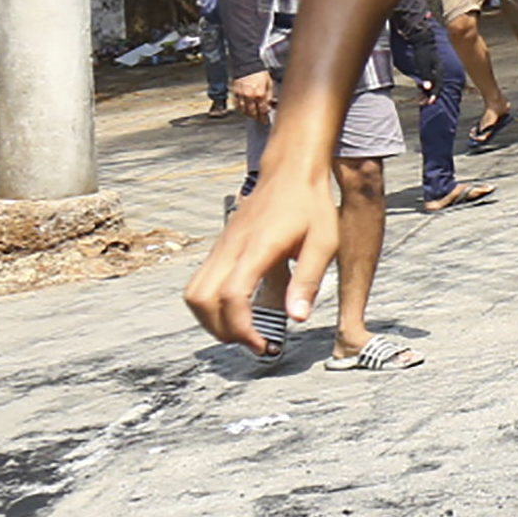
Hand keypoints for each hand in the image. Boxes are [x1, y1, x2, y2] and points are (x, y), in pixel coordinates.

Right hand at [184, 163, 343, 353]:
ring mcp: (220, 247)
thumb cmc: (310, 206)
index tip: (262, 344)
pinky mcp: (219, 248)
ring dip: (211, 320)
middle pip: (202, 300)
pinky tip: (237, 310)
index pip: (232, 296)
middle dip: (223, 330)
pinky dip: (210, 305)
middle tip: (254, 341)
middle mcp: (230, 248)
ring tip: (243, 330)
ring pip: (194, 293)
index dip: (242, 327)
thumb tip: (296, 318)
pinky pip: (200, 282)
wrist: (290, 172)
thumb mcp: (324, 243)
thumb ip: (308, 281)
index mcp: (257, 248)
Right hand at [229, 69, 275, 121]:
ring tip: (252, 115)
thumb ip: (269, 96)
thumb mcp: (269, 83)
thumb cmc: (259, 73)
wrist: (247, 64)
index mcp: (260, 94)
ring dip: (248, 114)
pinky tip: (244, 109)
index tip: (265, 120)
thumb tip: (269, 105)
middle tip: (259, 119)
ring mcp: (241, 95)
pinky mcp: (234, 92)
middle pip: (252, 112)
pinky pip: (237, 104)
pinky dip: (241, 108)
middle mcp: (250, 96)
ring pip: (243, 110)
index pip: (262, 110)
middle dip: (256, 117)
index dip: (264, 117)